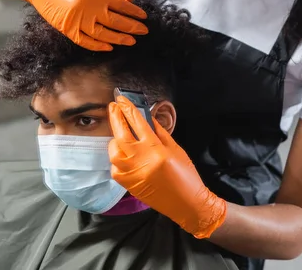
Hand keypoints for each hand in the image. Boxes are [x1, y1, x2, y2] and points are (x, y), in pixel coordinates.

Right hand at [7, 0, 147, 50]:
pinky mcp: (66, 29)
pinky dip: (98, 46)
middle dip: (132, 28)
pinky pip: (85, 41)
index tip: (144, 17)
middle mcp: (86, 8)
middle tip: (143, 31)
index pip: (121, 5)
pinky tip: (109, 47)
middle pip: (115, 21)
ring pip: (103, 35)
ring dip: (119, 39)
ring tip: (131, 41)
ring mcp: (76, 20)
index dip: (134, 12)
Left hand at [108, 96, 226, 238]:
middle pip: (121, 134)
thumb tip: (146, 118)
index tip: (121, 98)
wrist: (187, 204)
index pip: (137, 123)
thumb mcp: (176, 149)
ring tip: (119, 132)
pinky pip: (115, 167)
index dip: (127, 108)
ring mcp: (131, 174)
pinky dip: (116, 158)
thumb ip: (160, 132)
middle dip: (115, 117)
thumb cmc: (186, 175)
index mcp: (155, 149)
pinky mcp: (127, 185)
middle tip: (113, 107)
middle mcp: (140, 161)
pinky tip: (123, 153)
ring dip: (115, 139)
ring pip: (114, 151)